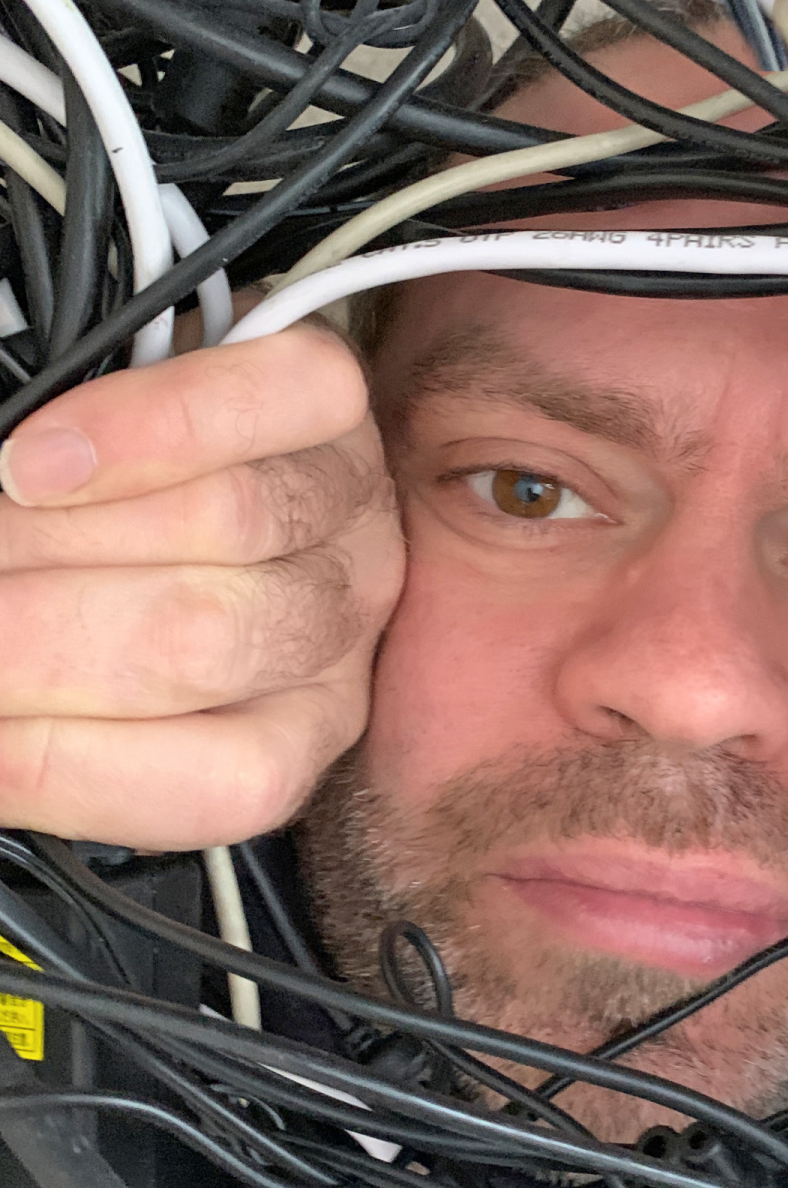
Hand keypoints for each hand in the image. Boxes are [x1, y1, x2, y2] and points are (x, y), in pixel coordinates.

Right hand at [0, 326, 404, 848]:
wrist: (123, 462)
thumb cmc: (89, 579)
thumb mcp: (68, 674)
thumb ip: (48, 691)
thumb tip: (2, 734)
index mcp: (291, 737)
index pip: (224, 787)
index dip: (56, 761)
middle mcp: (335, 635)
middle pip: (203, 639)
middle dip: (33, 627)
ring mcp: (352, 518)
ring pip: (227, 521)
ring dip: (63, 527)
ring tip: (0, 516)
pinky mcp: (337, 405)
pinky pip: (268, 400)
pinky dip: (148, 427)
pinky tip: (50, 457)